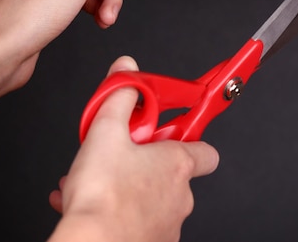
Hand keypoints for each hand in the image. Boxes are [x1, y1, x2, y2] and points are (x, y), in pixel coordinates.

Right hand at [47, 56, 218, 241]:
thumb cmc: (103, 197)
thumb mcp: (105, 132)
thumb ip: (120, 97)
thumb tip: (127, 74)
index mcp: (177, 165)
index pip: (206, 150)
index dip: (191, 138)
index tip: (175, 130)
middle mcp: (180, 196)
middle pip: (172, 173)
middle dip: (147, 163)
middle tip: (122, 156)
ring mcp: (168, 224)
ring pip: (152, 199)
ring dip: (130, 188)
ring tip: (99, 182)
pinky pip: (138, 221)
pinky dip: (119, 211)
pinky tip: (91, 203)